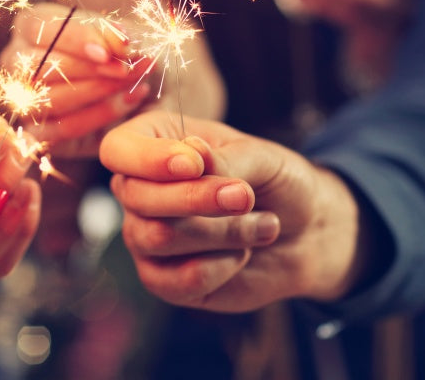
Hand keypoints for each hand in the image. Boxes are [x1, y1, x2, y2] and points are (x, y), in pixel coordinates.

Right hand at [0, 2, 149, 156]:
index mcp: (31, 27)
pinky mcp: (38, 132)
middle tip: (126, 68)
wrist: (128, 88)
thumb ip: (116, 36)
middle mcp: (16, 62)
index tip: (111, 48)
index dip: (76, 37)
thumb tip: (121, 41)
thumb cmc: (115, 52)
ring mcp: (23, 99)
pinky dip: (102, 114)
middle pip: (39, 66)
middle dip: (88, 68)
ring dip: (99, 91)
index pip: (40, 27)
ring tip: (134, 83)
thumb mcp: (117, 36)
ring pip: (51, 98)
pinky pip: (65, 127)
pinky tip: (130, 100)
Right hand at [99, 111, 374, 311]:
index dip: (149, 159)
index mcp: (153, 143)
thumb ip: (225, 158)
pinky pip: (177, 280)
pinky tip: (243, 254)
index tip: (194, 164)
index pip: (118, 149)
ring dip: (221, 231)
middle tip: (245, 196)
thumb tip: (192, 155)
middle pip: (137, 198)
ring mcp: (146, 236)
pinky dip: (222, 266)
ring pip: (159, 237)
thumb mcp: (262, 158)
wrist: (305, 232)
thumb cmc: (276, 182)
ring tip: (262, 224)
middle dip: (197, 198)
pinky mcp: (164, 280)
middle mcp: (139, 190)